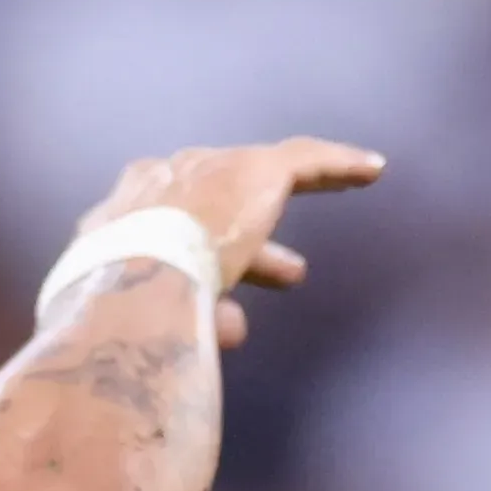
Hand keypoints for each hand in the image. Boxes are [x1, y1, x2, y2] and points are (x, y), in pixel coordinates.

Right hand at [71, 138, 383, 346]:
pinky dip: (337, 166)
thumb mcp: (140, 328)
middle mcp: (160, 183)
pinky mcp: (255, 171)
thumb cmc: (118, 320)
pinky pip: (304, 163)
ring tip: (323, 226)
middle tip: (276, 272)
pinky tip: (372, 171)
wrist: (132, 280)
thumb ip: (187, 323)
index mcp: (119, 217)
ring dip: (288, 205)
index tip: (206, 278)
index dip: (187, 248)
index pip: (160, 221)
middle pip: (208, 201)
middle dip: (238, 236)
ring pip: (257, 177)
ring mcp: (210, 172)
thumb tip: (231, 328)